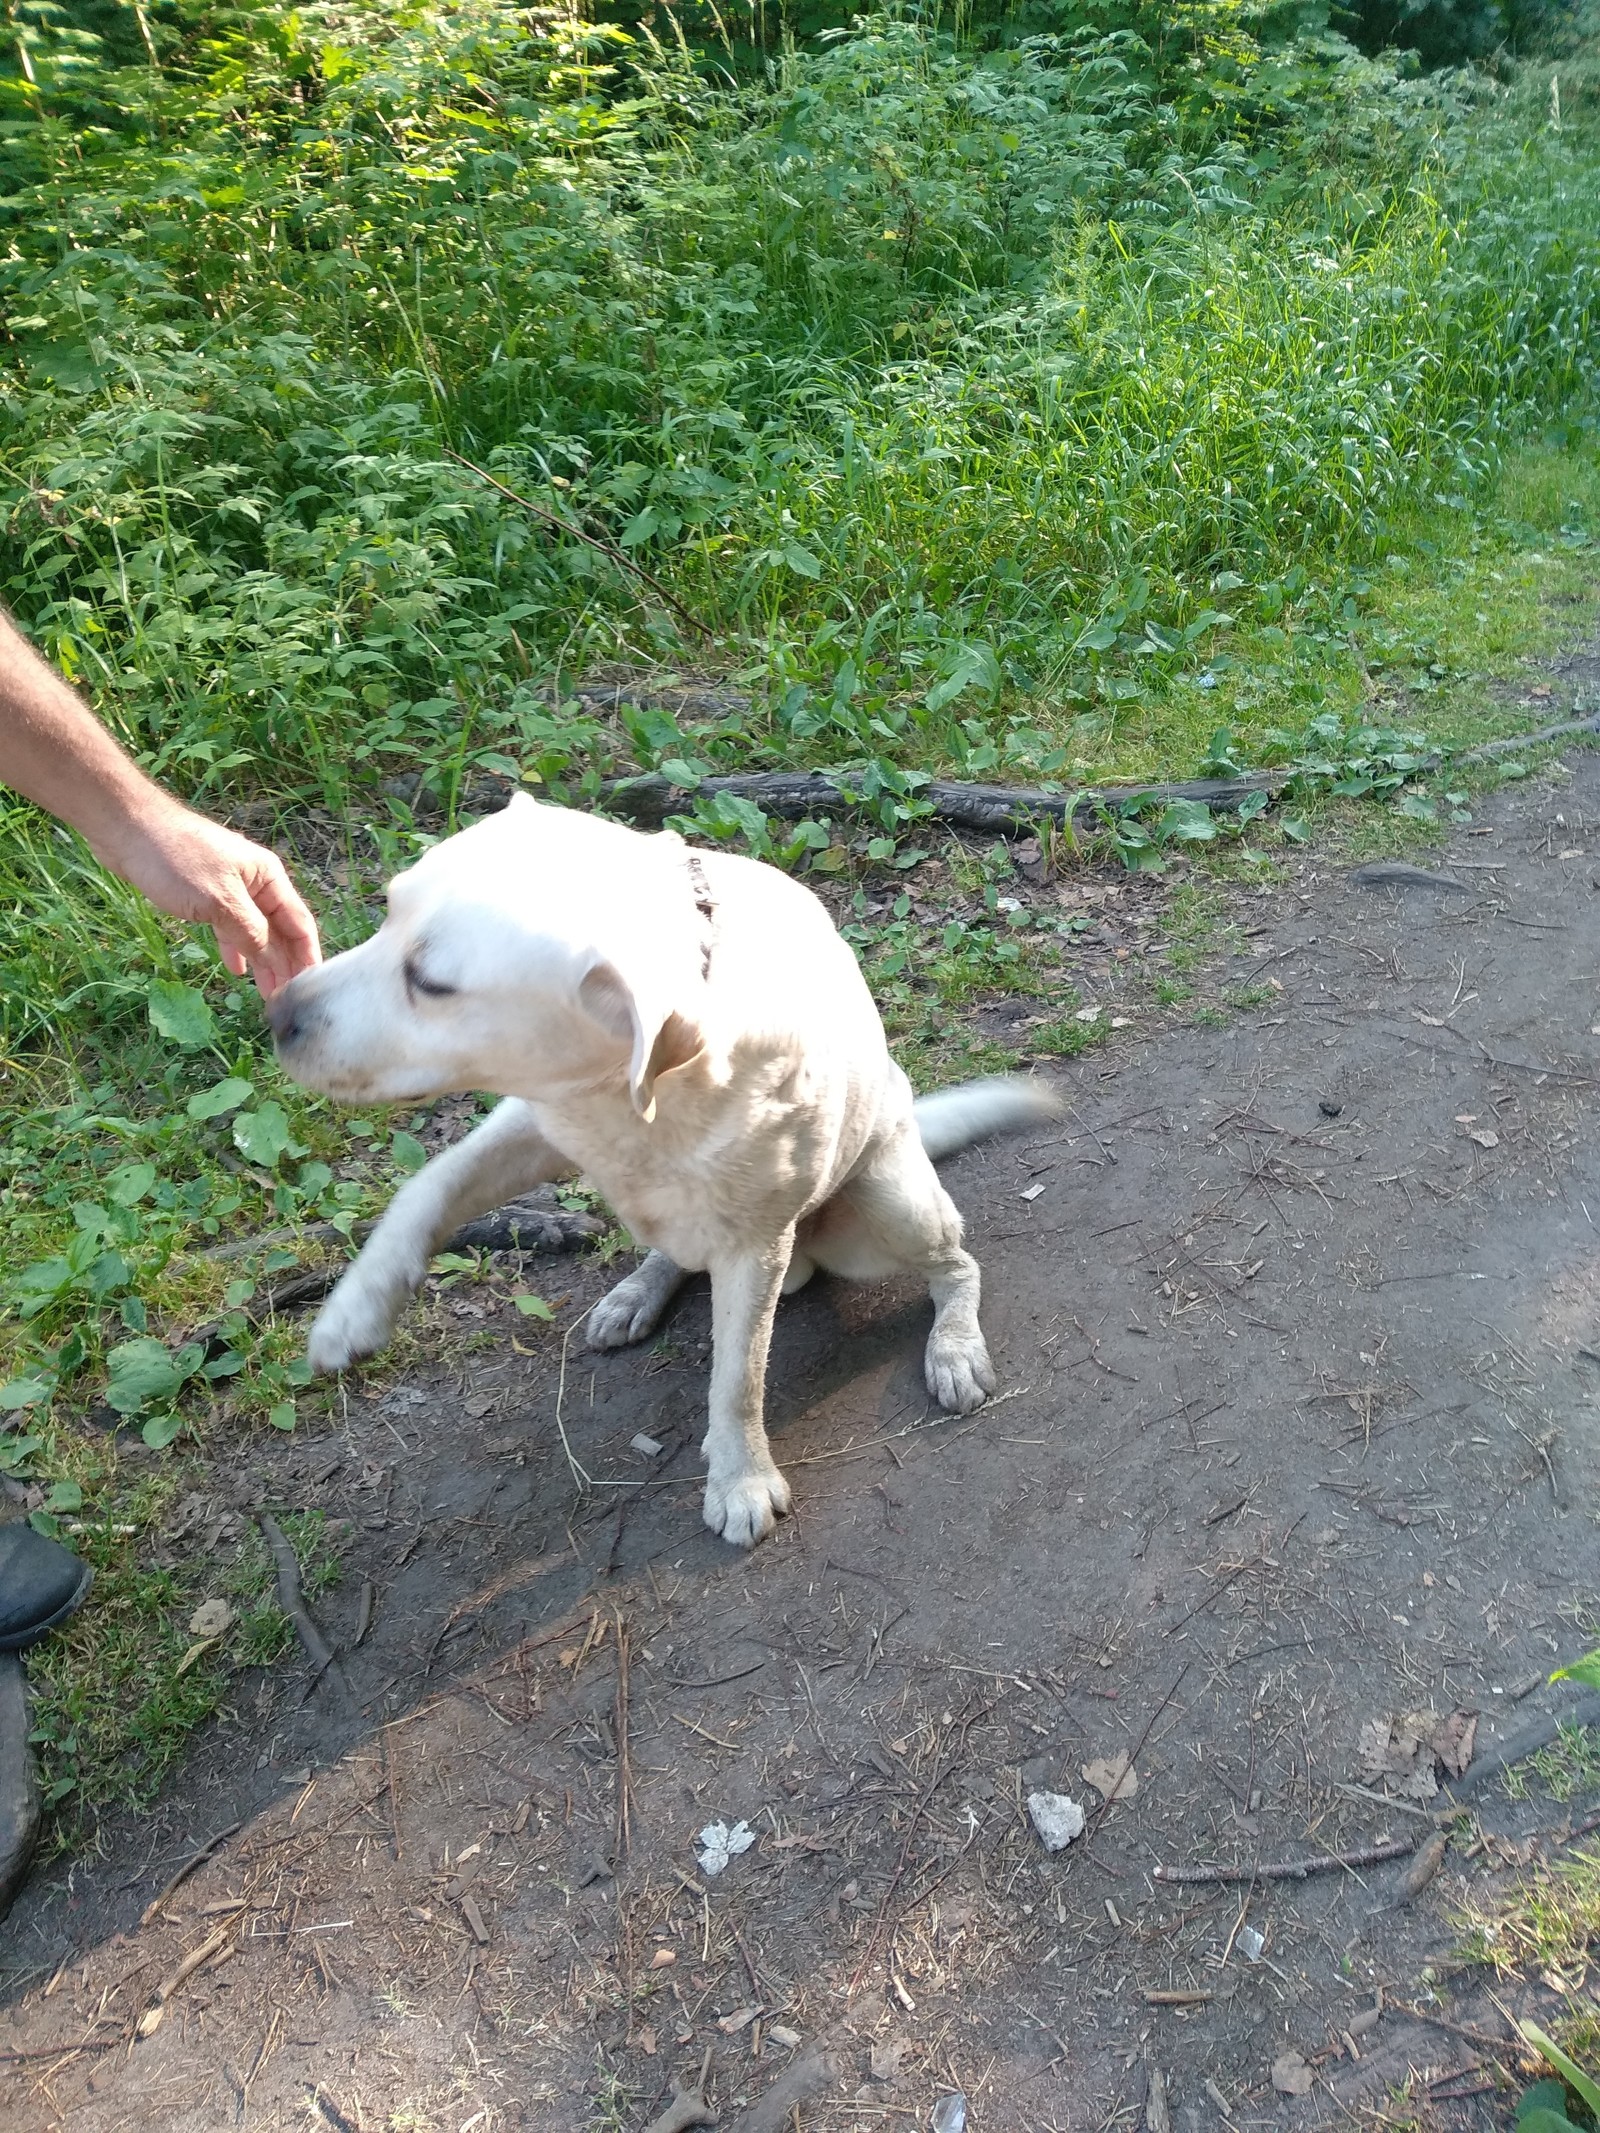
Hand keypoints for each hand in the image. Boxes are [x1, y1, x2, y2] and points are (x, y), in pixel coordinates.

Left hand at [117, 801, 321, 996]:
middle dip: (284, 963)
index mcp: (268, 877)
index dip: (307, 955)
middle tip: (286, 1000)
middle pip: (278, 929)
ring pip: (254, 931)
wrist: (128, 830)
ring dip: (261, 960)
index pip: (299, 922)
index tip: (310, 987)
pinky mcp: (205, 894)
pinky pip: (229, 926)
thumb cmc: (179, 861)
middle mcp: (255, 883)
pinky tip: (237, 968)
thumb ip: (251, 933)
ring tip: (266, 993)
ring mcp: (230, 888)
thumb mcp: (220, 901)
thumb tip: (273, 961)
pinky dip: (235, 947)